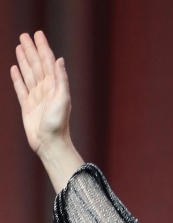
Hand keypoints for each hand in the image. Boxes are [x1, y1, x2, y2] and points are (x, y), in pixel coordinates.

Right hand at [11, 30, 83, 190]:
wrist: (50, 144)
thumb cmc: (58, 124)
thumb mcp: (62, 100)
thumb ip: (61, 80)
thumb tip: (59, 60)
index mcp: (55, 87)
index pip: (47, 62)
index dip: (43, 48)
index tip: (38, 34)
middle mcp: (46, 90)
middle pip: (36, 65)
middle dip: (31, 50)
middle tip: (25, 35)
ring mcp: (36, 98)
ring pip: (28, 74)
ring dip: (24, 60)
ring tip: (20, 47)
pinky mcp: (27, 106)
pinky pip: (21, 88)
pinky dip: (18, 78)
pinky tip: (15, 69)